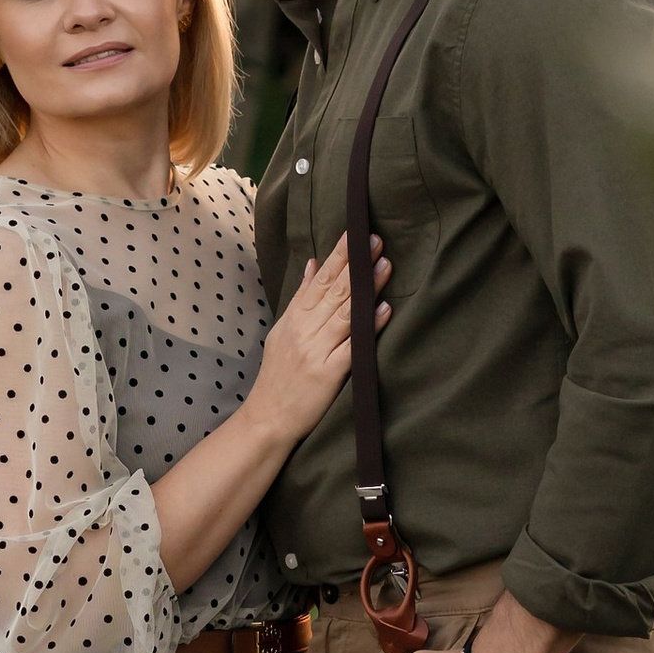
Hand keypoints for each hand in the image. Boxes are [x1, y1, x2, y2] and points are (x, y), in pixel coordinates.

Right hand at [249, 245, 388, 446]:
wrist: (268, 417)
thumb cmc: (279, 376)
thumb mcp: (282, 331)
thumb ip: (300, 298)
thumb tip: (312, 264)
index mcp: (294, 318)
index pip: (319, 280)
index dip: (338, 256)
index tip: (355, 234)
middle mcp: (304, 330)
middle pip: (334, 291)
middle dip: (355, 264)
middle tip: (375, 240)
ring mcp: (316, 350)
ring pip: (345, 313)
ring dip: (366, 288)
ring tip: (384, 265)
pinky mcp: (328, 373)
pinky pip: (353, 346)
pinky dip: (369, 327)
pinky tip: (383, 310)